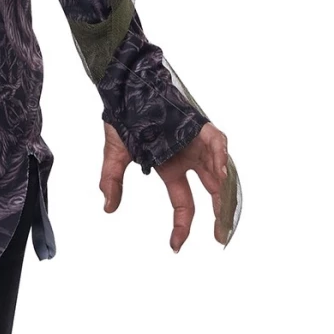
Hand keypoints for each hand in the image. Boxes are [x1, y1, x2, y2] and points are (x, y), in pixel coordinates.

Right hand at [99, 120, 234, 251]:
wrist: (125, 88)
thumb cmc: (122, 118)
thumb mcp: (115, 157)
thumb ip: (112, 181)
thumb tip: (108, 207)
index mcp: (170, 169)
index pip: (183, 203)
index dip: (181, 225)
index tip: (175, 245)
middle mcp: (188, 159)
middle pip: (211, 190)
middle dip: (219, 212)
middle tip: (222, 235)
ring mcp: (196, 143)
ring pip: (219, 169)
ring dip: (224, 189)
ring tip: (225, 210)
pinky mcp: (200, 126)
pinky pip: (217, 143)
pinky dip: (221, 157)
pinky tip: (220, 172)